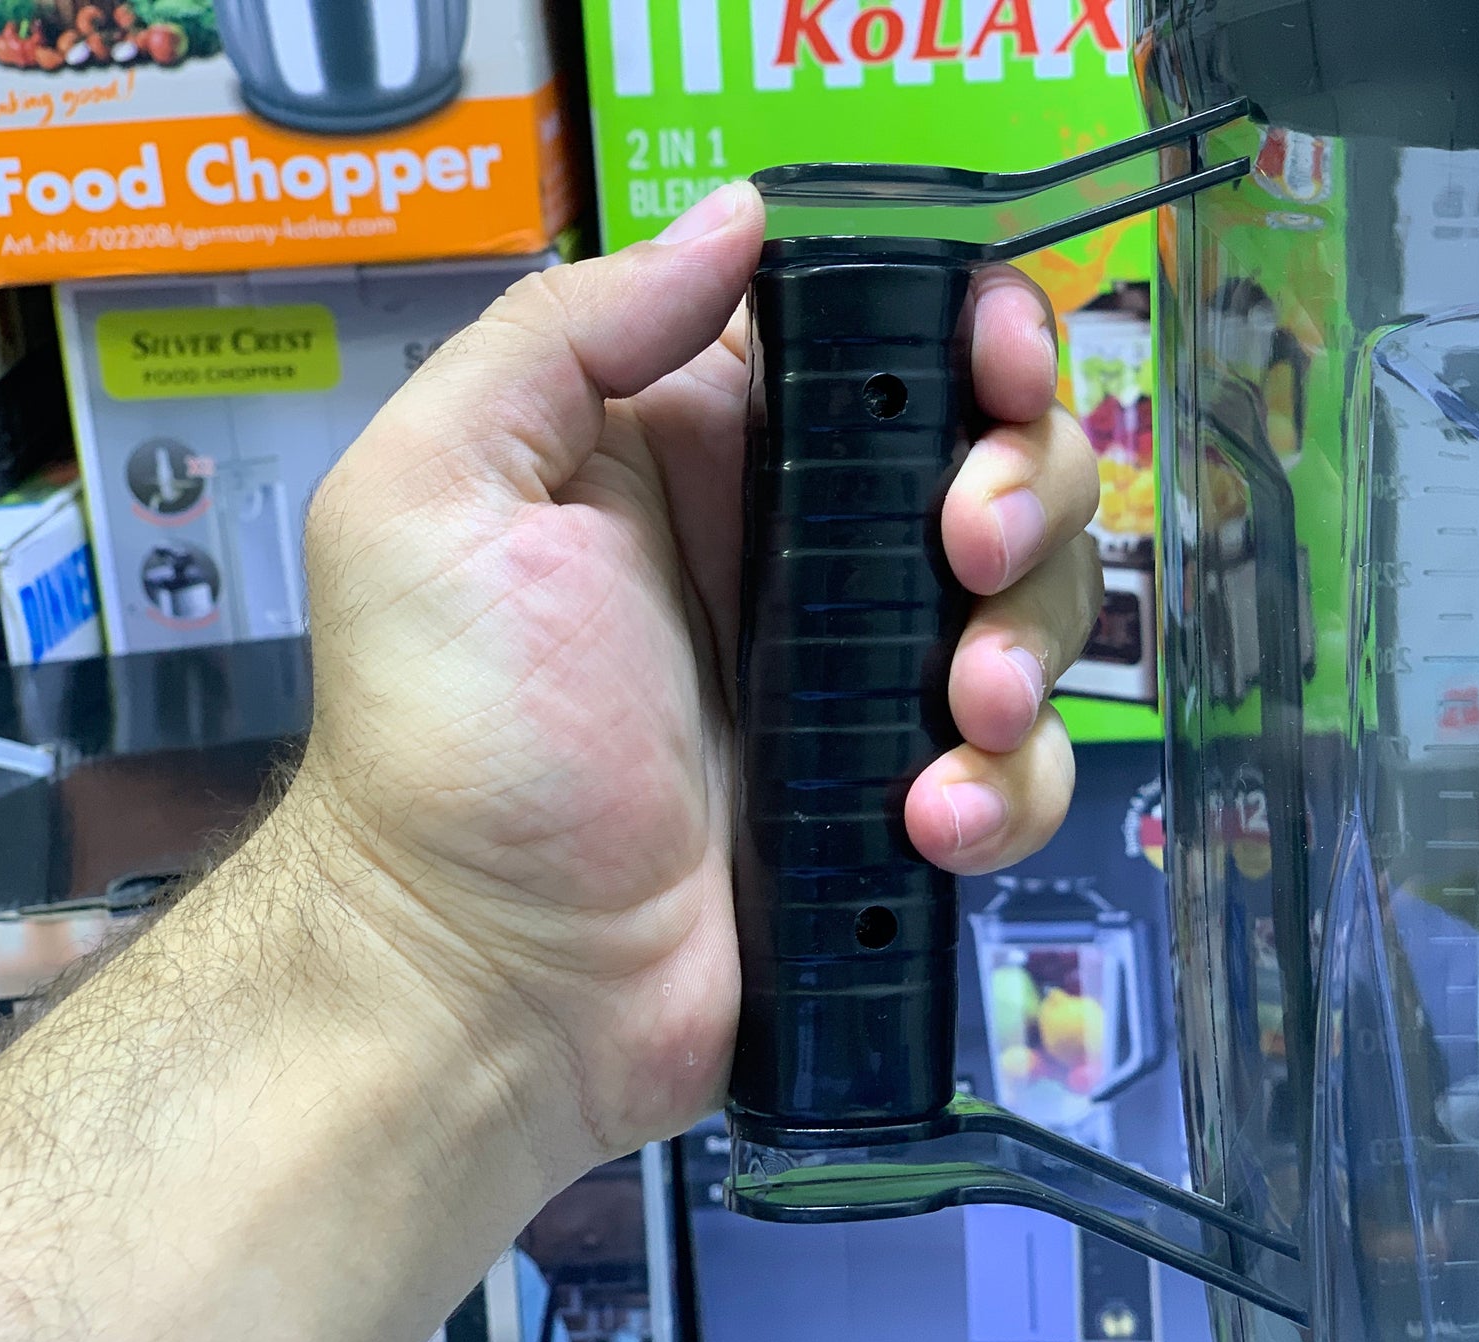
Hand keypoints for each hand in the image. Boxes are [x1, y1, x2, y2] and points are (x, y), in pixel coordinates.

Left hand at [288, 181, 1102, 1177]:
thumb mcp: (442, 497)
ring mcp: (862, 683)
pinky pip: (1021, 766)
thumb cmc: (453, 739)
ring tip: (961, 708)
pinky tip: (928, 823)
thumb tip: (738, 218)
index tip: (996, 367)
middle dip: (1025, 490)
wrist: (485, 987)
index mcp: (702, 454)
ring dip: (1029, 645)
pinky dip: (1006, 788)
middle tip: (966, 554)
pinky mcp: (901, 800)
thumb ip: (571, 335)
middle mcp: (799, 552)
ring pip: (1036, 608)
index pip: (881, 345)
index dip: (969, 334)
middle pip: (997, 463)